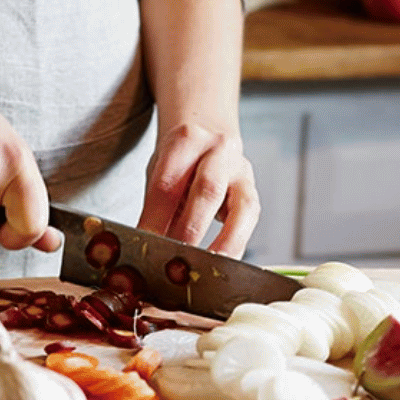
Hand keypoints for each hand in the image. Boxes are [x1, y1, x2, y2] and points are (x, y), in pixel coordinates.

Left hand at [136, 121, 258, 256]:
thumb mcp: (160, 171)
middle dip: (190, 230)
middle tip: (176, 260)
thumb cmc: (179, 160)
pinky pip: (250, 220)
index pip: (168, 183)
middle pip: (207, 190)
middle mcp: (219, 150)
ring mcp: (241, 170)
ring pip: (241, 206)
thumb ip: (157, 206)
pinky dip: (237, 243)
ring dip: (223, 242)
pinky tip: (224, 262)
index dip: (156, 218)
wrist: (209, 132)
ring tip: (207, 267)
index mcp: (186, 140)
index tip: (146, 244)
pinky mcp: (253, 190)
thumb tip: (148, 245)